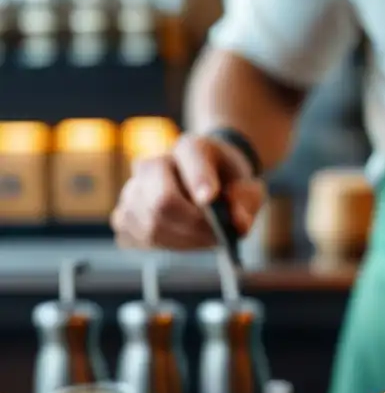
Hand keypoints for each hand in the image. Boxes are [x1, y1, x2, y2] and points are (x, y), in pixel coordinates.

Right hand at [111, 133, 265, 249]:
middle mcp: (154, 163)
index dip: (198, 179)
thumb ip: (247, 201)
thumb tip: (238, 224)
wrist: (206, 183)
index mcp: (190, 147)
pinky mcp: (125, 214)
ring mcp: (133, 189)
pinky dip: (167, 245)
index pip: (190, 158)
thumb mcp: (250, 187)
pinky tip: (184, 239)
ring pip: (151, 225)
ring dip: (184, 240)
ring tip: (204, 237)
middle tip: (217, 239)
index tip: (209, 198)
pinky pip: (140, 237)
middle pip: (163, 201)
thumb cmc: (228, 185)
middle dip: (194, 227)